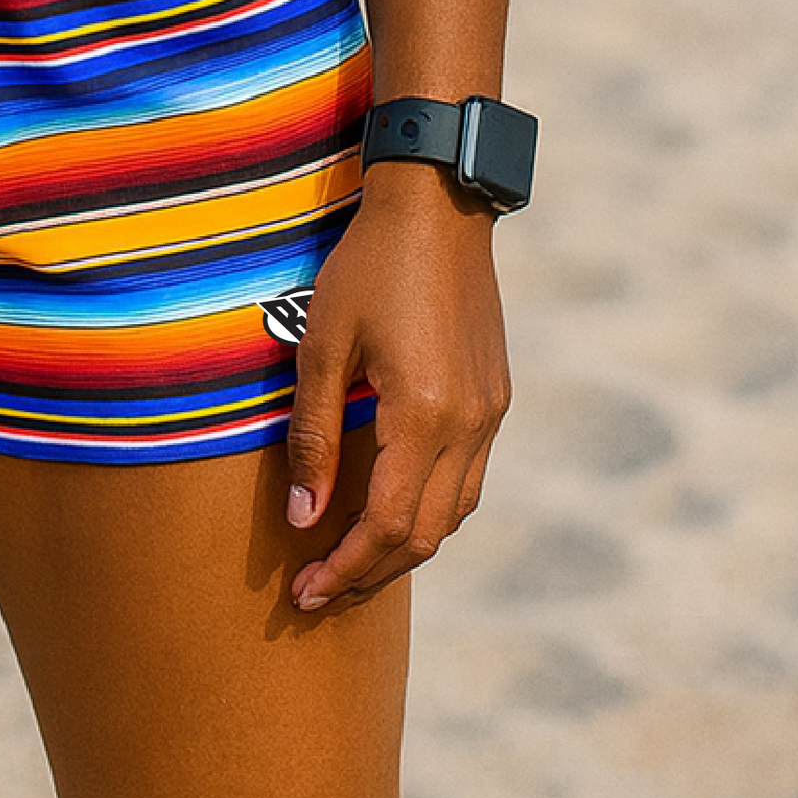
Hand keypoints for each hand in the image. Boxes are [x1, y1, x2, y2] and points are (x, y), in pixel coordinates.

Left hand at [283, 166, 510, 611]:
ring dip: (402, 548)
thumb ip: (314, 434)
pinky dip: (428, 509)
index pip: (384, 527)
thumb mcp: (323, 343)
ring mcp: (490, 413)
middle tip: (317, 592)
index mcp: (425, 416)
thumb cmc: (369, 266)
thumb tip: (303, 517)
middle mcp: (469, 426)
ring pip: (452, 514)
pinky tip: (391, 505)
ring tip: (349, 560)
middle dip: (369, 573)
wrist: (438, 205)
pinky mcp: (495, 396)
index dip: (343, 569)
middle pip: (423, 536)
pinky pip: (467, 479)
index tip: (302, 592)